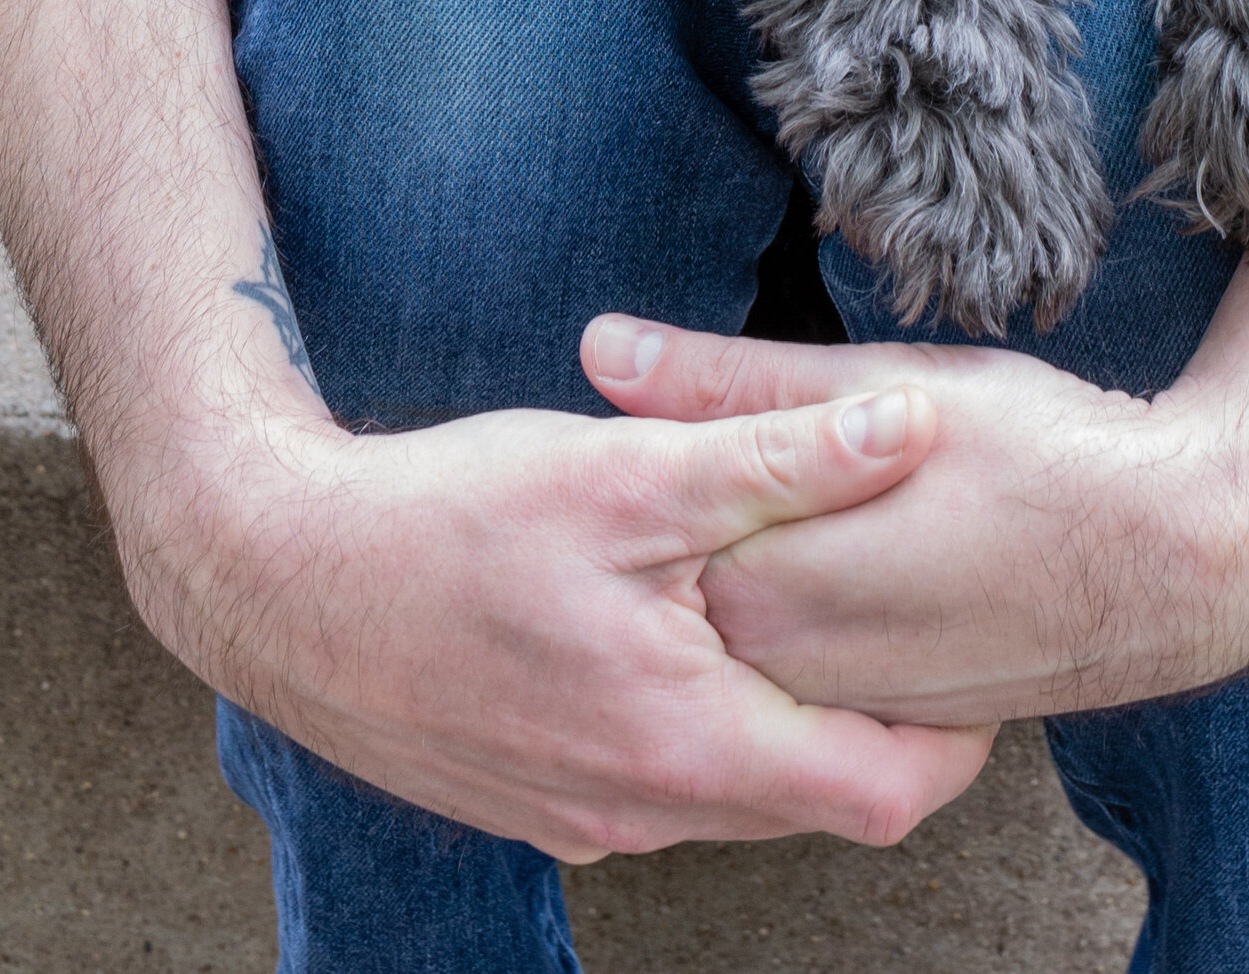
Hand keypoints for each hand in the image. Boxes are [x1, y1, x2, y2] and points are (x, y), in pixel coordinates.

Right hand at [168, 381, 993, 860]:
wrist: (274, 579)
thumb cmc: (444, 520)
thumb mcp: (625, 472)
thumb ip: (780, 460)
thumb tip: (912, 430)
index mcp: (680, 744)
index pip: (879, 796)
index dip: (952, 735)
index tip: (974, 654)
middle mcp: (640, 811)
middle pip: (813, 799)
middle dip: (873, 717)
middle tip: (905, 612)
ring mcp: (583, 819)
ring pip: (736, 792)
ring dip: (781, 715)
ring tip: (805, 605)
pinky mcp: (538, 800)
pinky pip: (661, 782)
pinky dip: (701, 718)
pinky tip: (686, 623)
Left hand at [579, 315, 1248, 731]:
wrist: (1175, 559)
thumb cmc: (1034, 452)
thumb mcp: (877, 383)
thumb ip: (727, 380)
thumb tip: (600, 347)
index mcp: (763, 578)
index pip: (643, 530)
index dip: (648, 465)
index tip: (666, 420)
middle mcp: (785, 670)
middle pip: (682, 589)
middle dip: (688, 523)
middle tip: (738, 452)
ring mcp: (838, 710)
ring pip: (742, 638)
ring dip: (745, 573)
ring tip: (811, 502)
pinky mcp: (888, 724)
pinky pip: (804, 679)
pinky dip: (801, 627)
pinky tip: (850, 563)